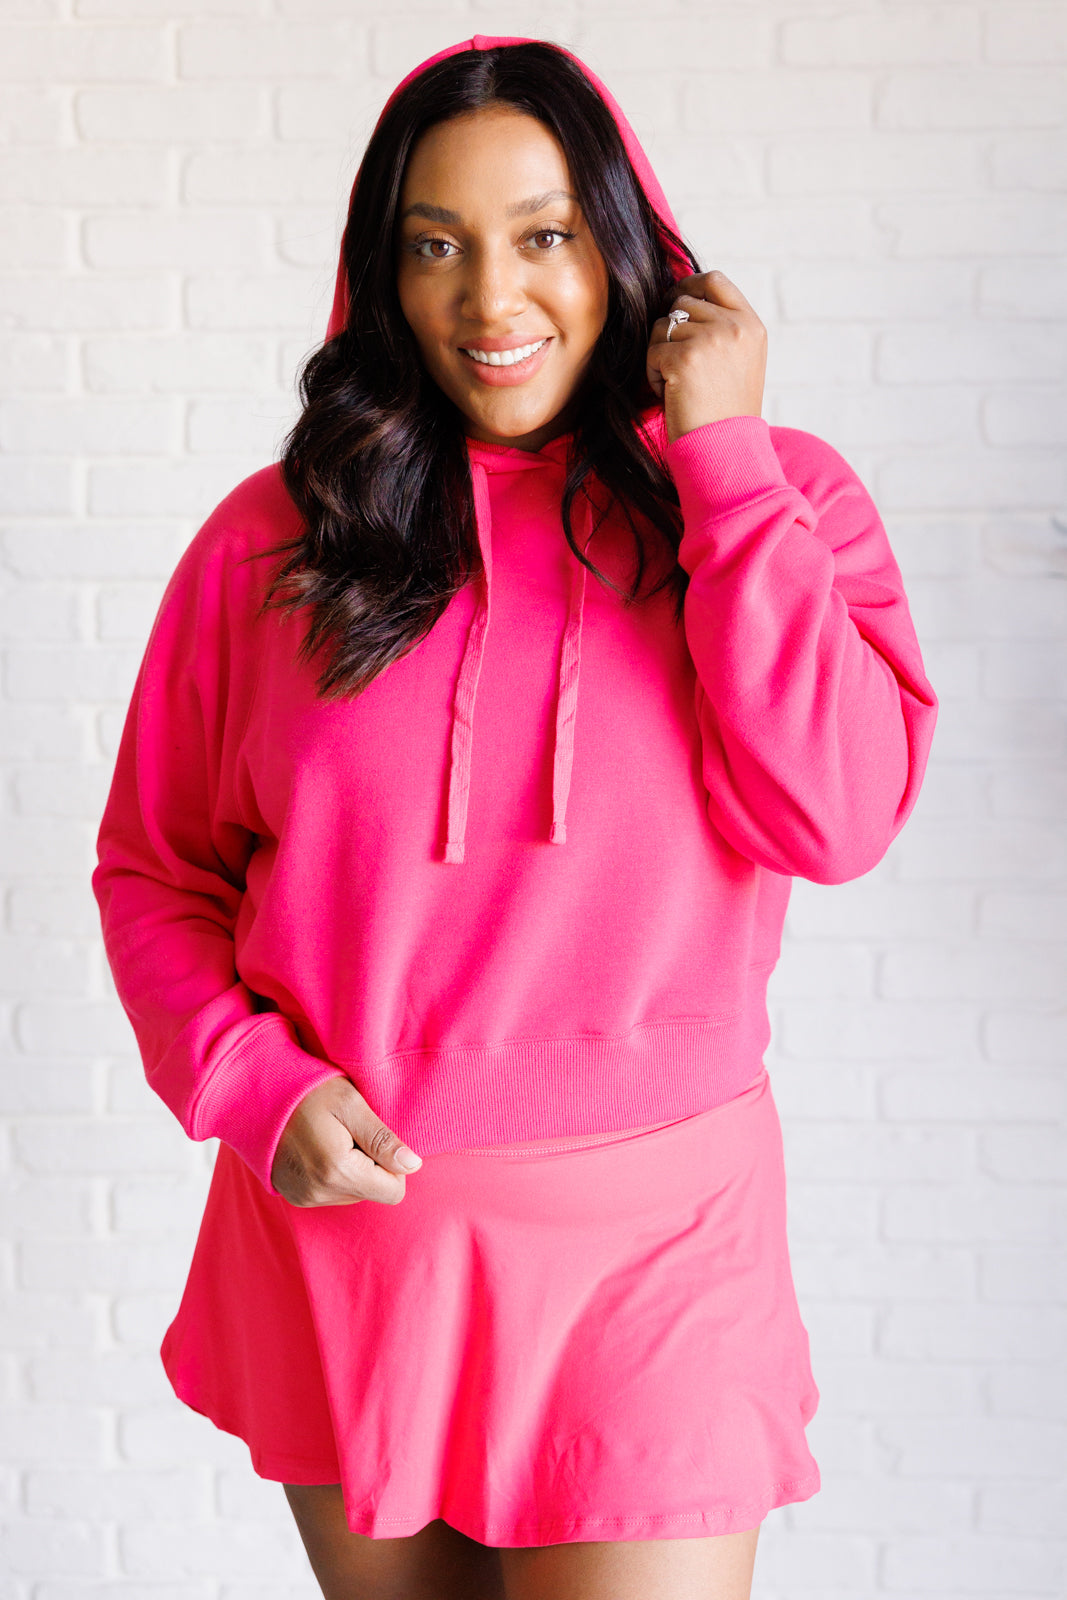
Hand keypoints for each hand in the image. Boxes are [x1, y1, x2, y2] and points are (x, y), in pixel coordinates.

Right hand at [270, 1076, 422, 1206]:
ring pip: (354, 1193)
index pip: (393, 1192)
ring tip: (332, 1138)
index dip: (392, 1164)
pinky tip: (319, 1149)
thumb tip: (413, 1165)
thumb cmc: (308, 1092)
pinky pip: (332, 1193)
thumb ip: (382, 1139)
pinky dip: (334, 1174)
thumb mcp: (351, 1104)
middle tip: (349, 1133)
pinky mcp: (295, 1196)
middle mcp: (320, 1193)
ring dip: (352, 1169)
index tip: (373, 1138)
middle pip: (373, 1193)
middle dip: (370, 1165)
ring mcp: (305, 1198)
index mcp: (338, 1171)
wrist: (257, 1095)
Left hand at [646, 270, 766, 445]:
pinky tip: (672, 395)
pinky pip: (653, 350)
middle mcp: (734, 327)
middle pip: (682, 303)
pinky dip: (654, 374)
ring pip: (663, 326)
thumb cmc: (726, 413)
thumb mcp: (741, 362)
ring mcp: (711, 339)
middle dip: (672, 331)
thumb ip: (723, 329)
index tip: (673, 302)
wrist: (726, 450)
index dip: (689, 286)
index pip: (715, 281)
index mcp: (751, 326)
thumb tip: (682, 301)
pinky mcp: (685, 357)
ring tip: (679, 385)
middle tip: (680, 368)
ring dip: (661, 355)